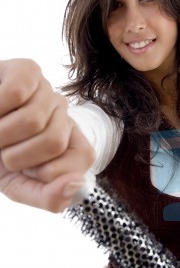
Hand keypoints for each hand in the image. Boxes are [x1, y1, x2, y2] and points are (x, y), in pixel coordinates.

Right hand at [0, 58, 94, 210]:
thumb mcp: (20, 185)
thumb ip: (49, 197)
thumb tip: (76, 183)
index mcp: (70, 142)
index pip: (83, 158)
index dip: (45, 172)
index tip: (23, 169)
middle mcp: (63, 114)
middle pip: (55, 141)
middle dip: (16, 156)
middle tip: (2, 149)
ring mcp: (47, 91)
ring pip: (32, 120)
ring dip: (0, 135)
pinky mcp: (28, 70)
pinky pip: (16, 93)